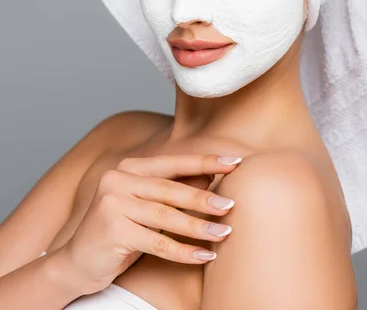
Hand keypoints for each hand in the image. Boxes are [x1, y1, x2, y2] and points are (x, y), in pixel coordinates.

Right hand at [57, 154, 241, 294]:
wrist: (76, 262)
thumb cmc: (119, 231)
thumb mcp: (147, 207)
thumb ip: (172, 191)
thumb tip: (211, 179)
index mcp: (129, 168)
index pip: (173, 163)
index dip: (205, 162)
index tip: (234, 161)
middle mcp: (118, 179)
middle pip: (170, 189)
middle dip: (204, 198)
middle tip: (231, 204)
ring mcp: (112, 204)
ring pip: (165, 216)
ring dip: (198, 226)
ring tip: (224, 232)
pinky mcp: (112, 230)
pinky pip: (156, 242)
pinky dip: (183, 251)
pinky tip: (204, 256)